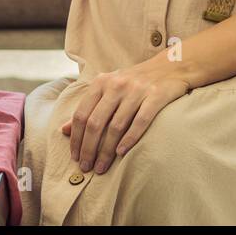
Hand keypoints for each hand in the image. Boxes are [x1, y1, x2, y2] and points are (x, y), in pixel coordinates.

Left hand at [59, 62, 190, 174]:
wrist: (171, 67)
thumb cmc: (135, 82)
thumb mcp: (108, 88)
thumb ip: (87, 107)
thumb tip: (64, 130)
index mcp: (101, 82)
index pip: (82, 114)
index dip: (76, 138)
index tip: (74, 156)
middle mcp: (117, 84)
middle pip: (96, 122)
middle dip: (88, 149)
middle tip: (86, 167)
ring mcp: (137, 90)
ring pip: (116, 126)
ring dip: (106, 151)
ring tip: (101, 167)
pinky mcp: (155, 96)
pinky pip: (140, 122)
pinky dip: (129, 139)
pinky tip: (122, 153)